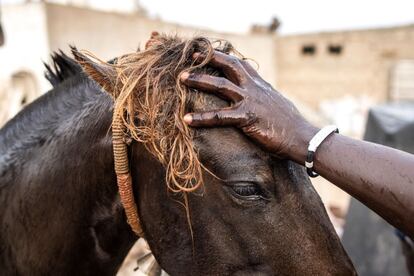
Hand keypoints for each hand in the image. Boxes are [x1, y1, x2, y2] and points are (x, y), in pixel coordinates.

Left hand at [180, 51, 317, 162]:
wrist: (302, 137)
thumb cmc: (290, 124)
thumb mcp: (276, 103)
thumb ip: (264, 96)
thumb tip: (259, 95)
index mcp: (261, 85)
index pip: (240, 64)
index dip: (223, 57)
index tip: (208, 52)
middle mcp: (254, 88)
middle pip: (229, 66)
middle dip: (209, 60)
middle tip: (190, 58)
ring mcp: (250, 101)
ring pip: (220, 85)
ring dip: (199, 80)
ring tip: (181, 78)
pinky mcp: (247, 117)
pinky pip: (219, 116)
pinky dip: (202, 118)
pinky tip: (187, 119)